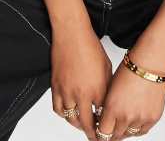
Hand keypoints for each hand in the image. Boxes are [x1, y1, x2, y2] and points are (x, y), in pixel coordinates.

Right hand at [50, 17, 112, 140]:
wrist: (71, 34)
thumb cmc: (90, 46)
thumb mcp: (106, 68)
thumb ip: (106, 88)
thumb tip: (106, 102)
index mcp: (97, 89)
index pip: (103, 115)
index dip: (106, 124)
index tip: (109, 129)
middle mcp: (81, 94)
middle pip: (86, 123)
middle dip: (93, 133)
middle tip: (97, 137)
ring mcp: (67, 91)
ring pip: (72, 119)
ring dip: (79, 125)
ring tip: (84, 126)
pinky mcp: (55, 87)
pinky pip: (59, 109)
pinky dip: (65, 115)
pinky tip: (70, 114)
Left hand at [96, 53, 164, 139]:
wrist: (150, 62)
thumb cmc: (130, 69)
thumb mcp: (111, 87)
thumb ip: (107, 106)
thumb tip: (104, 118)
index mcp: (112, 107)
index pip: (102, 133)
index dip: (99, 134)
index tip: (99, 132)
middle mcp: (126, 116)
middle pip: (115, 136)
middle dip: (111, 132)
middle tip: (111, 127)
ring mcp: (140, 118)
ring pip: (129, 134)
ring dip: (124, 130)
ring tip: (123, 122)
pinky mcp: (153, 118)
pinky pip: (142, 131)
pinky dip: (136, 129)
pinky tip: (133, 122)